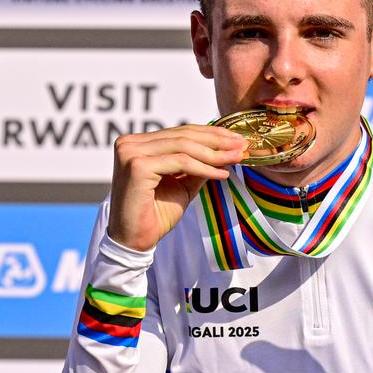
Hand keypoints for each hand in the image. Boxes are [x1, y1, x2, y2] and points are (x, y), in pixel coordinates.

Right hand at [107, 125, 248, 251]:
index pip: (179, 132)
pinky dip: (204, 168)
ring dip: (214, 154)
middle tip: (242, 146)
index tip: (236, 139)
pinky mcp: (136, 166)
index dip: (211, 134)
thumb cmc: (156, 214)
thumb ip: (198, 164)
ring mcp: (130, 153)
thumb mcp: (182, 183)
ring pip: (183, 147)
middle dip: (217, 141)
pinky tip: (222, 174)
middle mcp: (129, 143)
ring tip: (237, 159)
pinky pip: (180, 162)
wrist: (136, 241)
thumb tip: (226, 149)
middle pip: (183, 136)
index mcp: (137, 143)